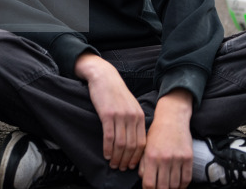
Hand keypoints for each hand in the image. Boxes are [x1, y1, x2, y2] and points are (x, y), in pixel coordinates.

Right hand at [74, 53, 146, 170]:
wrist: (103, 76)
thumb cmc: (115, 92)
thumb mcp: (129, 105)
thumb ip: (133, 120)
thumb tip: (133, 141)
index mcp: (139, 116)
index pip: (142, 143)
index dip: (137, 157)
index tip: (132, 166)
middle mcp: (132, 117)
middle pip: (132, 146)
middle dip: (127, 160)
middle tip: (121, 168)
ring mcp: (120, 115)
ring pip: (121, 143)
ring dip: (117, 157)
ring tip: (113, 164)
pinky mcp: (108, 114)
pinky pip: (109, 136)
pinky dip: (108, 148)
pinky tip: (106, 155)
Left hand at [139, 90, 193, 188]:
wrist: (172, 119)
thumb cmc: (157, 133)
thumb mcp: (145, 146)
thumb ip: (142, 163)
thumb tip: (144, 179)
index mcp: (150, 156)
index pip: (149, 183)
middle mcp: (164, 158)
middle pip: (163, 187)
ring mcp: (177, 158)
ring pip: (175, 185)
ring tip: (168, 186)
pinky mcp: (188, 157)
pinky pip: (186, 179)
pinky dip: (183, 185)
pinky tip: (178, 185)